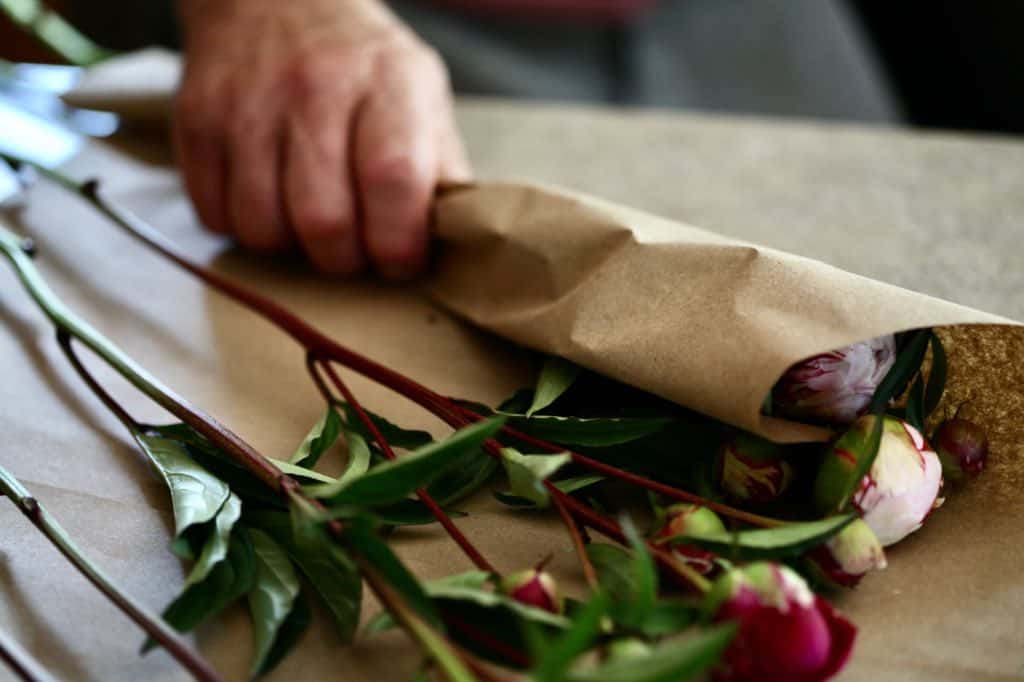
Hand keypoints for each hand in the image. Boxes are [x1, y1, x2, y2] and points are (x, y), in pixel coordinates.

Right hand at [174, 0, 469, 277]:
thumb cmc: (362, 67)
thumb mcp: (423, 98)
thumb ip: (442, 170)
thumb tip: (459, 243)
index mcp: (389, 83)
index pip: (393, 178)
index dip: (398, 241)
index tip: (400, 259)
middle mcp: (316, 87)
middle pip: (324, 220)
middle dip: (344, 259)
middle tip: (353, 247)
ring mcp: (250, 102)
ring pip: (263, 227)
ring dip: (291, 247)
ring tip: (307, 223)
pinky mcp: (197, 119)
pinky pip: (214, 214)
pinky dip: (242, 228)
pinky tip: (266, 200)